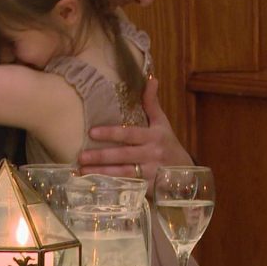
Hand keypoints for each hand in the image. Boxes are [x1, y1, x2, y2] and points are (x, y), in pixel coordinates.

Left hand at [77, 77, 193, 193]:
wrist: (186, 173)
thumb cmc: (168, 144)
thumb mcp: (162, 123)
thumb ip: (152, 103)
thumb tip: (150, 78)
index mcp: (154, 136)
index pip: (129, 134)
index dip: (111, 133)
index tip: (92, 132)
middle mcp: (152, 154)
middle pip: (123, 155)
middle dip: (101, 157)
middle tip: (81, 156)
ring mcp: (150, 173)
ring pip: (123, 173)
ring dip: (101, 173)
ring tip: (81, 171)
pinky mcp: (147, 187)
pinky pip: (127, 185)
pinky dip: (111, 185)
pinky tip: (95, 184)